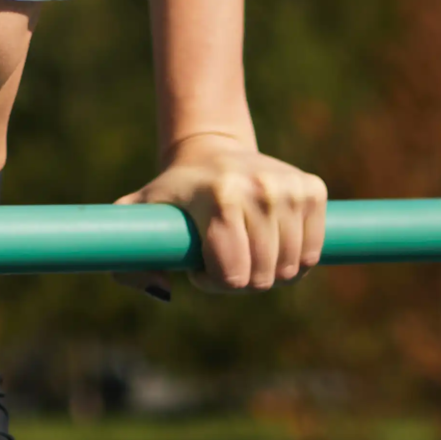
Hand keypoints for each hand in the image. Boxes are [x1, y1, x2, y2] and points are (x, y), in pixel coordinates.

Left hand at [118, 131, 326, 295]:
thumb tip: (164, 290)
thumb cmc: (175, 192)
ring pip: (291, 270)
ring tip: (244, 247)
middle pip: (262, 277)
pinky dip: (295, 258)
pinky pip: (313, 253)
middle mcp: (259, 188)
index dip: (213, 283)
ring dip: (267, 270)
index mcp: (219, 196)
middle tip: (223, 257)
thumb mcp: (139, 215)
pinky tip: (271, 240)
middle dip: (240, 280)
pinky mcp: (312, 188)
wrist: (211, 149)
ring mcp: (289, 187)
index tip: (198, 267)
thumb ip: (127, 260)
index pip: (232, 276)